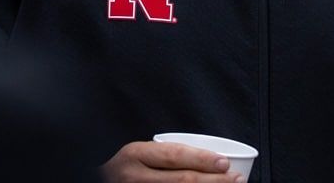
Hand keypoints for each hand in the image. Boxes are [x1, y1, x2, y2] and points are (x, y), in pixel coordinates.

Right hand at [101, 141, 244, 181]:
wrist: (96, 181)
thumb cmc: (126, 168)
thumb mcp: (140, 154)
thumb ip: (166, 156)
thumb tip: (212, 160)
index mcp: (135, 154)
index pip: (174, 156)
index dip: (202, 159)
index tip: (225, 163)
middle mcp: (134, 177)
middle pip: (182, 181)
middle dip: (215, 181)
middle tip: (237, 179)